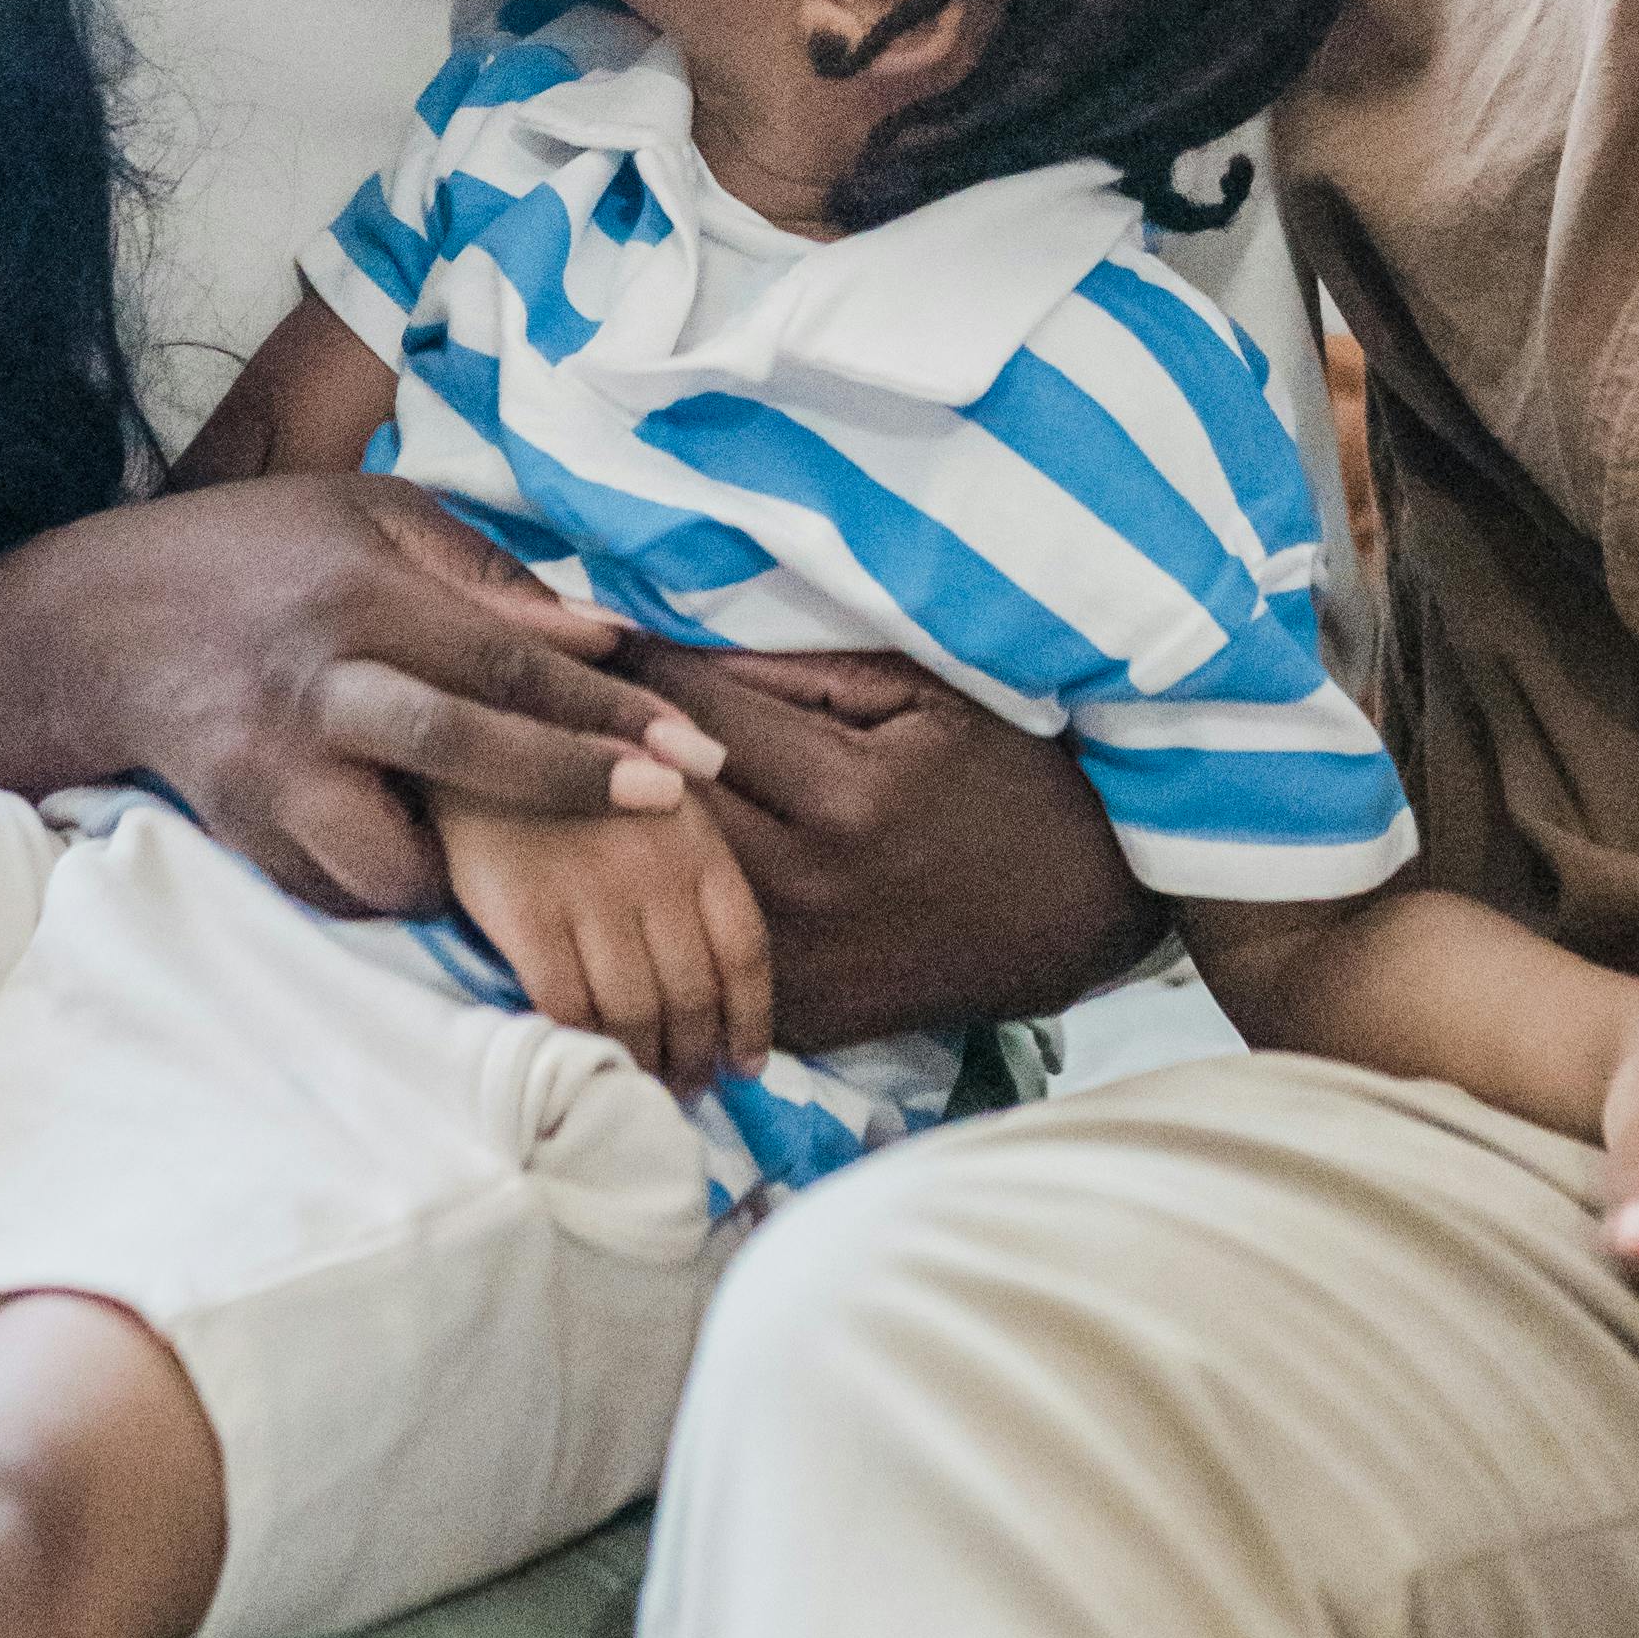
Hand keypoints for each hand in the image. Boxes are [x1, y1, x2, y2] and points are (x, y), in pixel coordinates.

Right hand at [0, 478, 720, 921]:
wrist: (97, 629)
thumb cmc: (262, 556)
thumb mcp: (372, 520)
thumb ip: (489, 581)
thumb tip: (607, 637)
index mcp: (357, 594)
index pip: (504, 659)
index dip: (605, 708)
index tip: (691, 748)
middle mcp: (314, 689)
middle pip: (460, 752)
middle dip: (573, 785)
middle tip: (668, 804)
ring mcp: (269, 775)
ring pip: (397, 864)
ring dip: (465, 870)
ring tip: (492, 841)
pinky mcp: (241, 837)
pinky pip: (345, 896)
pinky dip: (391, 886)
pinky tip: (409, 845)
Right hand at [443, 788, 774, 1089]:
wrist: (476, 729)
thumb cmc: (575, 766)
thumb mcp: (655, 789)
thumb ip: (692, 855)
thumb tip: (724, 962)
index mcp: (696, 839)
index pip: (744, 949)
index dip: (751, 1020)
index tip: (747, 1064)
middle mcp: (652, 868)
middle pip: (692, 993)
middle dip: (696, 1055)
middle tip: (690, 1087)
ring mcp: (588, 890)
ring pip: (633, 1011)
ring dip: (646, 1063)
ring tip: (645, 1085)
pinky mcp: (525, 912)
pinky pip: (566, 1004)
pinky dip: (582, 1042)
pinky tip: (589, 1058)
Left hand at [611, 642, 1161, 1061]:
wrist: (1078, 912)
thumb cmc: (1009, 777)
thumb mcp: (926, 696)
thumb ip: (803, 669)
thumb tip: (680, 633)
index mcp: (846, 798)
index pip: (698, 714)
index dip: (637, 662)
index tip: (586, 624)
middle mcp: (811, 888)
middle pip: (659, 803)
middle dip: (606, 740)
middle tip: (560, 690)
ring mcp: (799, 964)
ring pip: (666, 882)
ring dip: (620, 824)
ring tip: (576, 764)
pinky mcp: (797, 1013)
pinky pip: (700, 949)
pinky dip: (667, 903)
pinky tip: (629, 857)